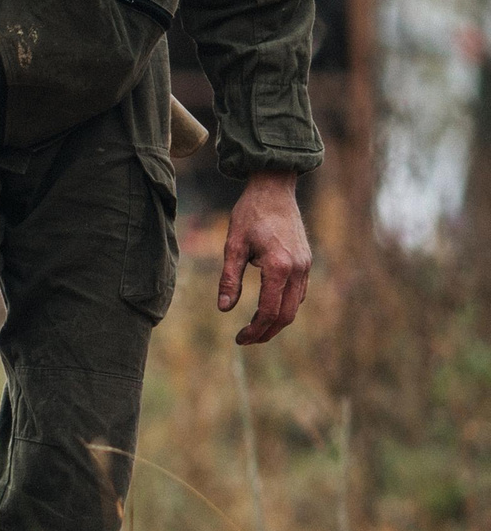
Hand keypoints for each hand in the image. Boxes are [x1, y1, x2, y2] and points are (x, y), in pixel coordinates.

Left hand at [219, 170, 311, 345]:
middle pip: (287, 315)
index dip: (255, 330)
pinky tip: (267, 309)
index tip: (239, 339)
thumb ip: (229, 278)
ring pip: (295, 305)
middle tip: (245, 340)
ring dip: (276, 321)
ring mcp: (306, 266)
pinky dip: (284, 306)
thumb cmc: (250, 215)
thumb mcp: (232, 245)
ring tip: (254, 329)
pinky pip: (298, 293)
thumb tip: (224, 309)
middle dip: (267, 332)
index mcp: (279, 266)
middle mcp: (298, 269)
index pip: (270, 311)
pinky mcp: (307, 262)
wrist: (275, 190)